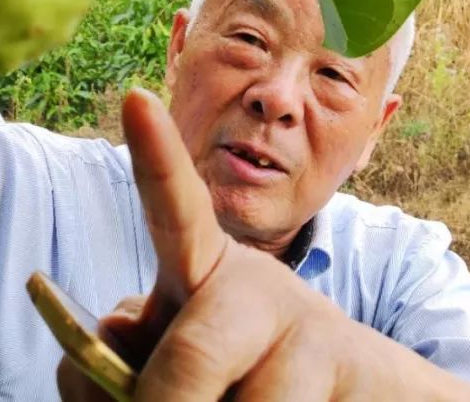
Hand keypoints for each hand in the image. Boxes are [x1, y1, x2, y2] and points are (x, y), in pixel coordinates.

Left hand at [57, 89, 469, 400]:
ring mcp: (312, 327)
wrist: (363, 395)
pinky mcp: (357, 367)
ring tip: (244, 398)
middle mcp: (258, 283)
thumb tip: (106, 333)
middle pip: (190, 356)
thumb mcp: (176, 357)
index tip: (135, 98)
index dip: (154, 158)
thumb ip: (130, 350)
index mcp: (203, 268)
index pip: (173, 210)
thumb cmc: (243, 372)